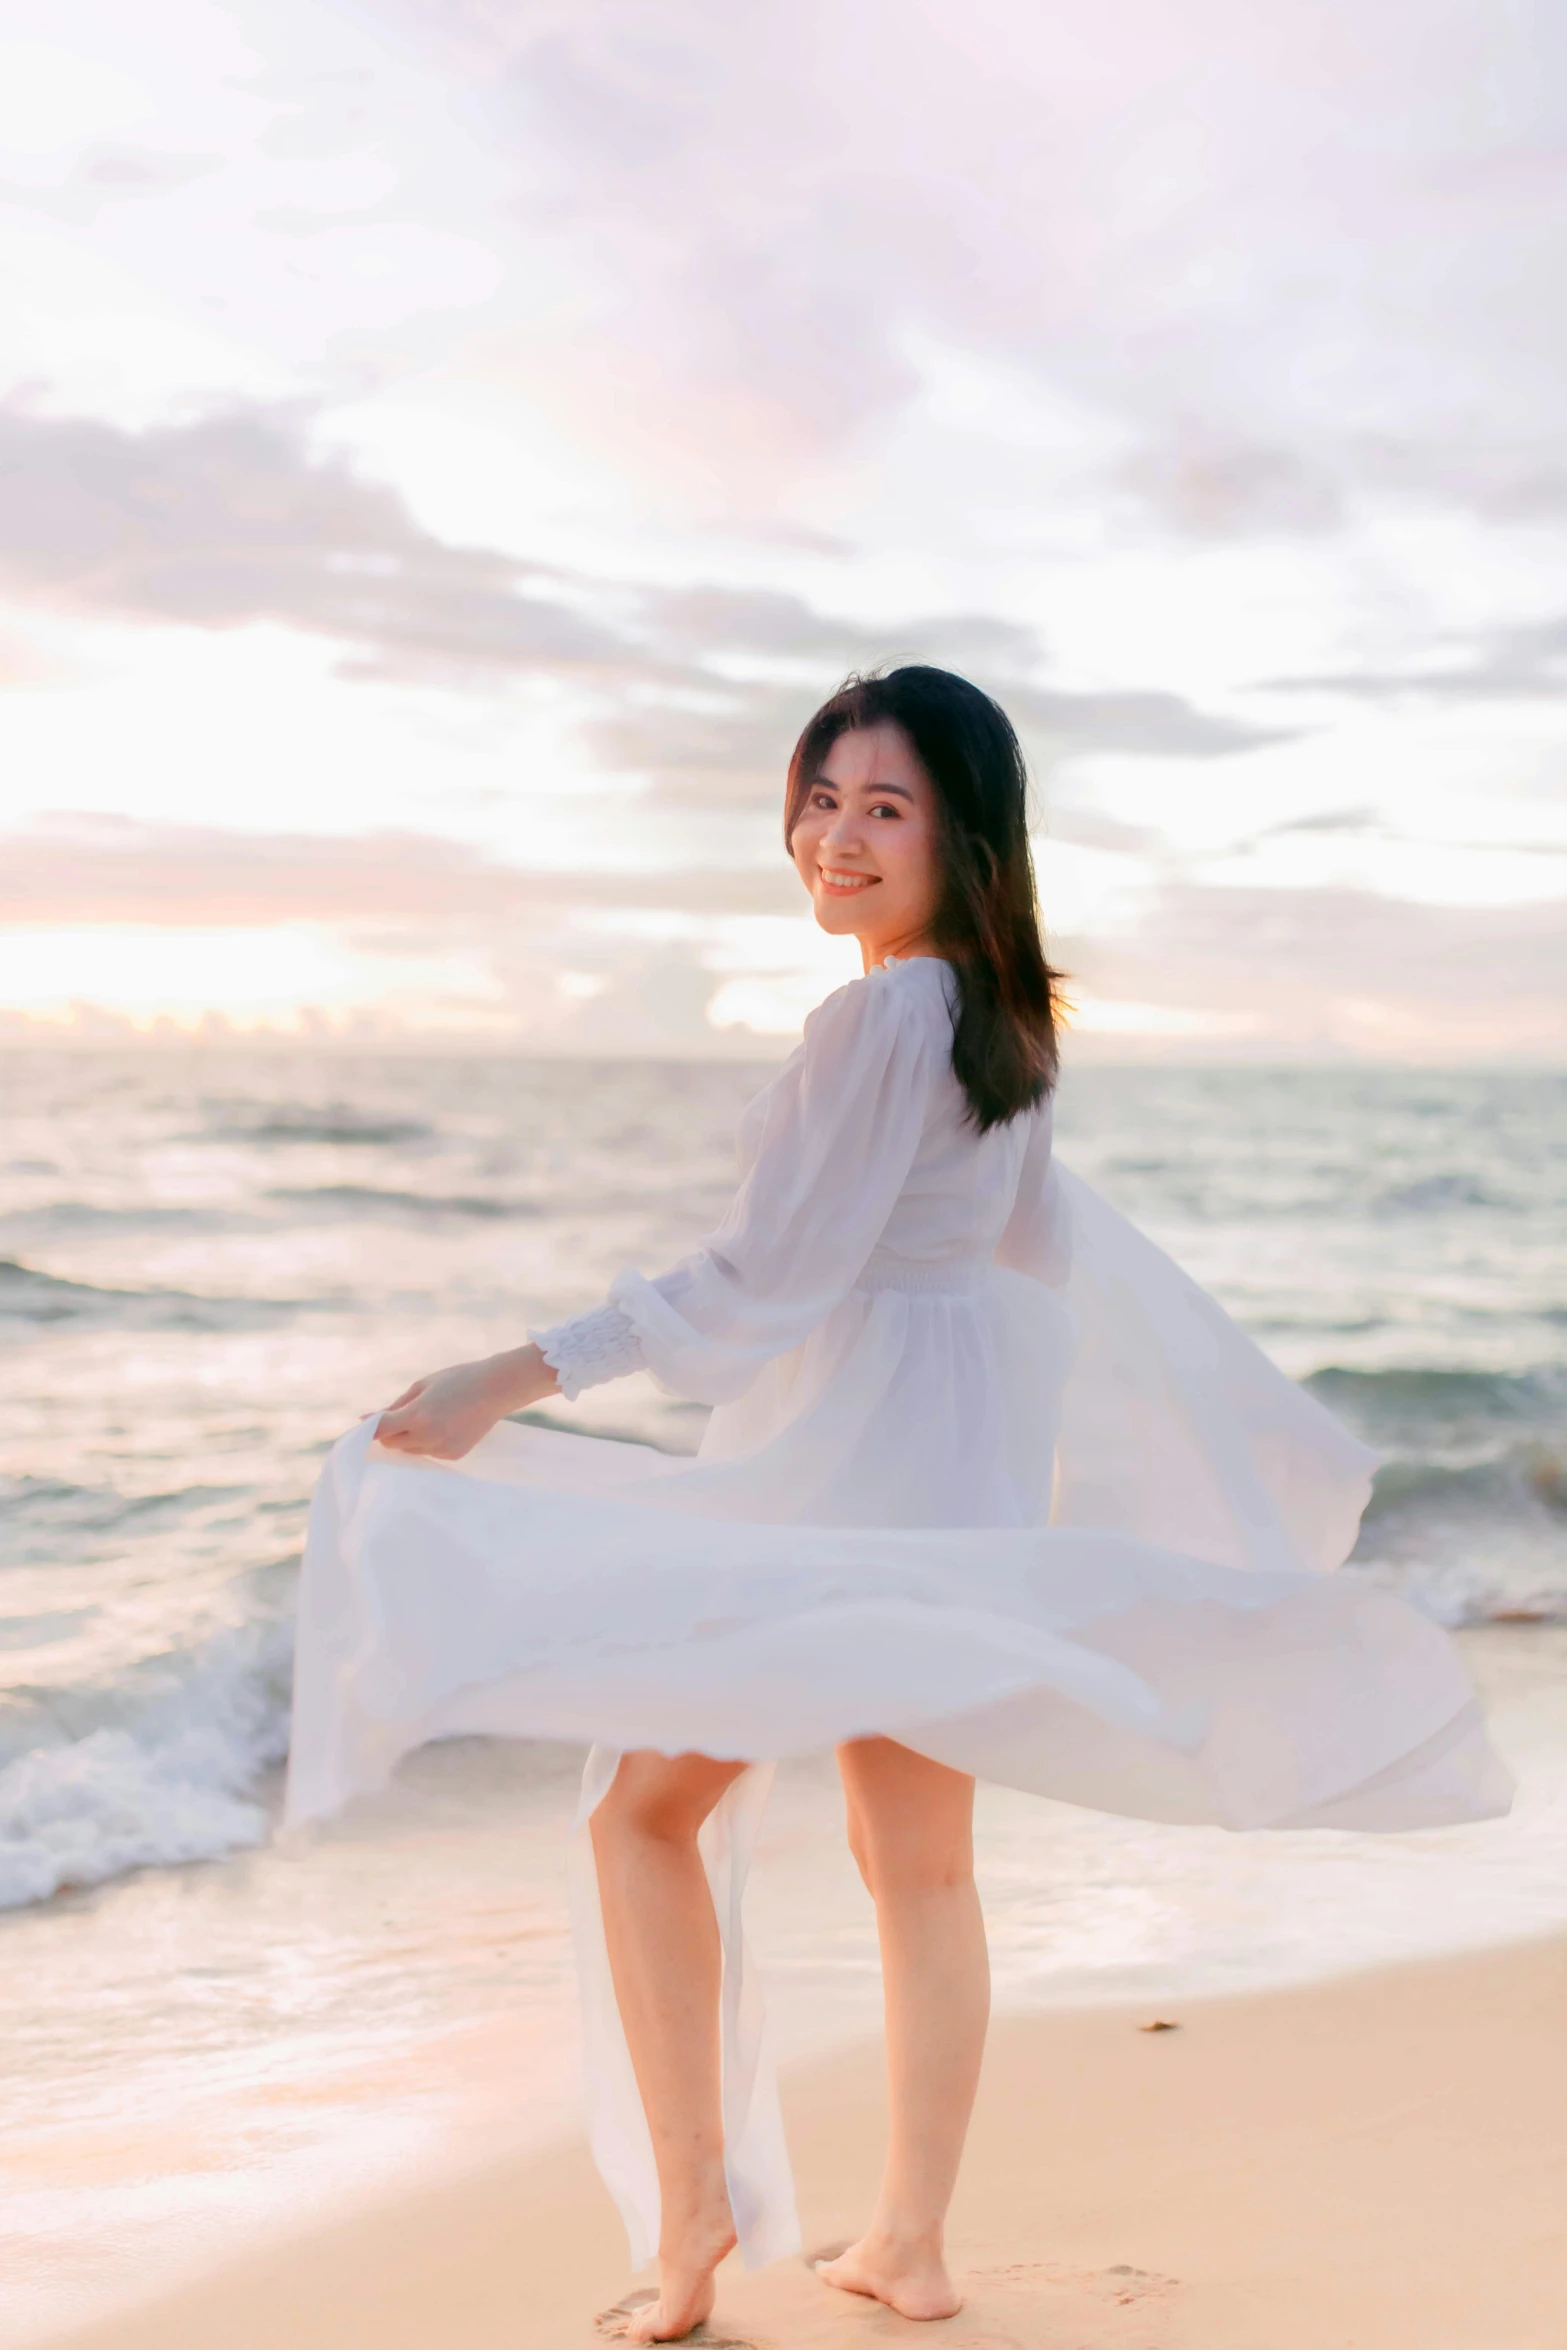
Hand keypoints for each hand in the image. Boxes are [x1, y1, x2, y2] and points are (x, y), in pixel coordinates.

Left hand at [373, 1345, 556, 1459]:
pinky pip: (429, 1452)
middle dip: (391, 1432)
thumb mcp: (422, 1385)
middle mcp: (427, 1436)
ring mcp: (441, 1448)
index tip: (362, 1427)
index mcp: (417, 1415)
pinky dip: (428, 1442)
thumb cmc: (457, 1379)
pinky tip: (445, 1425)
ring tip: (430, 1417)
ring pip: (409, 1450)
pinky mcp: (453, 1455)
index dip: (368, 1428)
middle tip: (402, 1415)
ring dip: (409, 1438)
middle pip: (392, 1443)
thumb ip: (395, 1405)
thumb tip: (369, 1419)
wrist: (497, 1389)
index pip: (380, 1429)